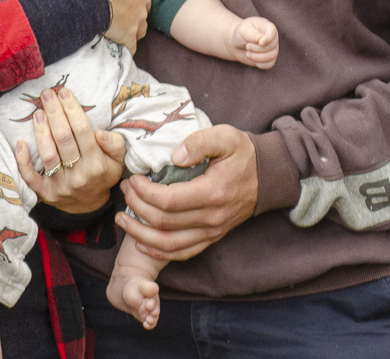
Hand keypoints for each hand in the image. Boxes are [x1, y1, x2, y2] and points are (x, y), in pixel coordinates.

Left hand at [16, 85, 125, 213]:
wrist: (89, 204)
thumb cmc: (103, 173)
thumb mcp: (118, 160)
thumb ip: (115, 144)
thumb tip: (100, 132)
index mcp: (97, 165)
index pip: (83, 132)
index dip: (72, 110)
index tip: (64, 92)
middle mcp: (79, 176)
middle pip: (63, 139)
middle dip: (55, 113)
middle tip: (47, 94)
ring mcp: (60, 186)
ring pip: (48, 156)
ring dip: (41, 132)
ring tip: (38, 112)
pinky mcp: (45, 193)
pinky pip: (31, 178)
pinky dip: (23, 162)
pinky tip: (21, 143)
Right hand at [81, 0, 148, 53]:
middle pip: (141, 4)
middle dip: (132, 6)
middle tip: (115, 7)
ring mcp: (138, 19)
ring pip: (140, 24)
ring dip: (132, 25)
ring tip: (118, 25)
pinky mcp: (129, 36)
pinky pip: (131, 45)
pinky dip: (127, 45)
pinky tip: (119, 43)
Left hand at [116, 125, 257, 260]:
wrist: (268, 176)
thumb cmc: (243, 154)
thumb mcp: (225, 136)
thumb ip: (199, 141)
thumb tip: (175, 155)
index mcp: (212, 193)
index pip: (167, 201)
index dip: (143, 192)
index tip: (132, 178)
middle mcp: (211, 218)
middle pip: (163, 223)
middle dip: (136, 207)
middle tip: (124, 190)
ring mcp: (212, 231)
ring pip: (169, 244)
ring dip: (140, 234)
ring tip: (122, 219)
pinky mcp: (212, 237)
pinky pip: (182, 252)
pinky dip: (159, 251)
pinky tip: (141, 242)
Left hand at [230, 16, 278, 68]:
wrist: (238, 43)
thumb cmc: (241, 33)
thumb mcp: (243, 30)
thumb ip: (252, 33)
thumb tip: (261, 39)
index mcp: (267, 26)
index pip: (272, 31)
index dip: (267, 39)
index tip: (259, 42)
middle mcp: (272, 37)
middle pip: (272, 46)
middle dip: (257, 49)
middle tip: (247, 46)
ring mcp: (272, 48)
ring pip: (272, 56)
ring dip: (257, 57)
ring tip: (248, 53)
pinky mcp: (269, 59)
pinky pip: (269, 64)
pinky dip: (259, 64)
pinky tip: (252, 58)